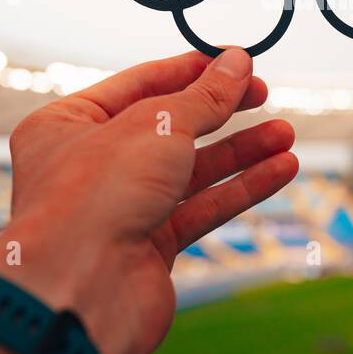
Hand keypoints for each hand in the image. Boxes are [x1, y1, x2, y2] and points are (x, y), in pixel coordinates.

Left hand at [0, 48, 296, 353]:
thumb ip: (205, 96)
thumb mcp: (159, 125)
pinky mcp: (149, 246)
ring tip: (285, 134)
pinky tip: (279, 170)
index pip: (140, 84)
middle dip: (221, 111)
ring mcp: (120, 208)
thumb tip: (237, 62)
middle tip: (264, 95)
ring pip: (190, 170)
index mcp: (68, 124)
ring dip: (240, 152)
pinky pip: (201, 207)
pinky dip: (240, 188)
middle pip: (168, 127)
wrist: (81, 291)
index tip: (236, 62)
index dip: (191, 70)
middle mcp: (90, 165)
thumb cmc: (94, 197)